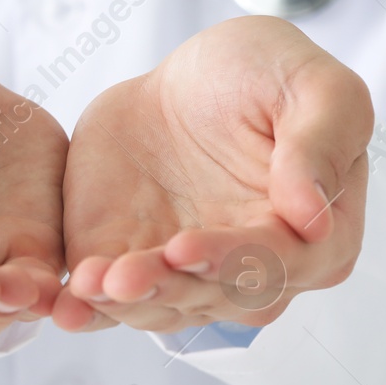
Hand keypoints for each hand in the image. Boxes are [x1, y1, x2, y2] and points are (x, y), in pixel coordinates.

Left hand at [53, 16, 371, 334]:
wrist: (182, 81)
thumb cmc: (263, 75)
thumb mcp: (314, 85)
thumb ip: (320, 144)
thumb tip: (314, 216)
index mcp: (316, 237)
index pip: (277, 263)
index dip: (232, 260)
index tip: (187, 246)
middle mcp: (255, 273)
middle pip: (215, 296)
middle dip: (169, 288)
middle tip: (125, 275)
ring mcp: (190, 279)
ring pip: (162, 307)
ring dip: (125, 303)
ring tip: (90, 283)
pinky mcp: (133, 270)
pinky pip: (112, 303)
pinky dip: (89, 309)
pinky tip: (65, 306)